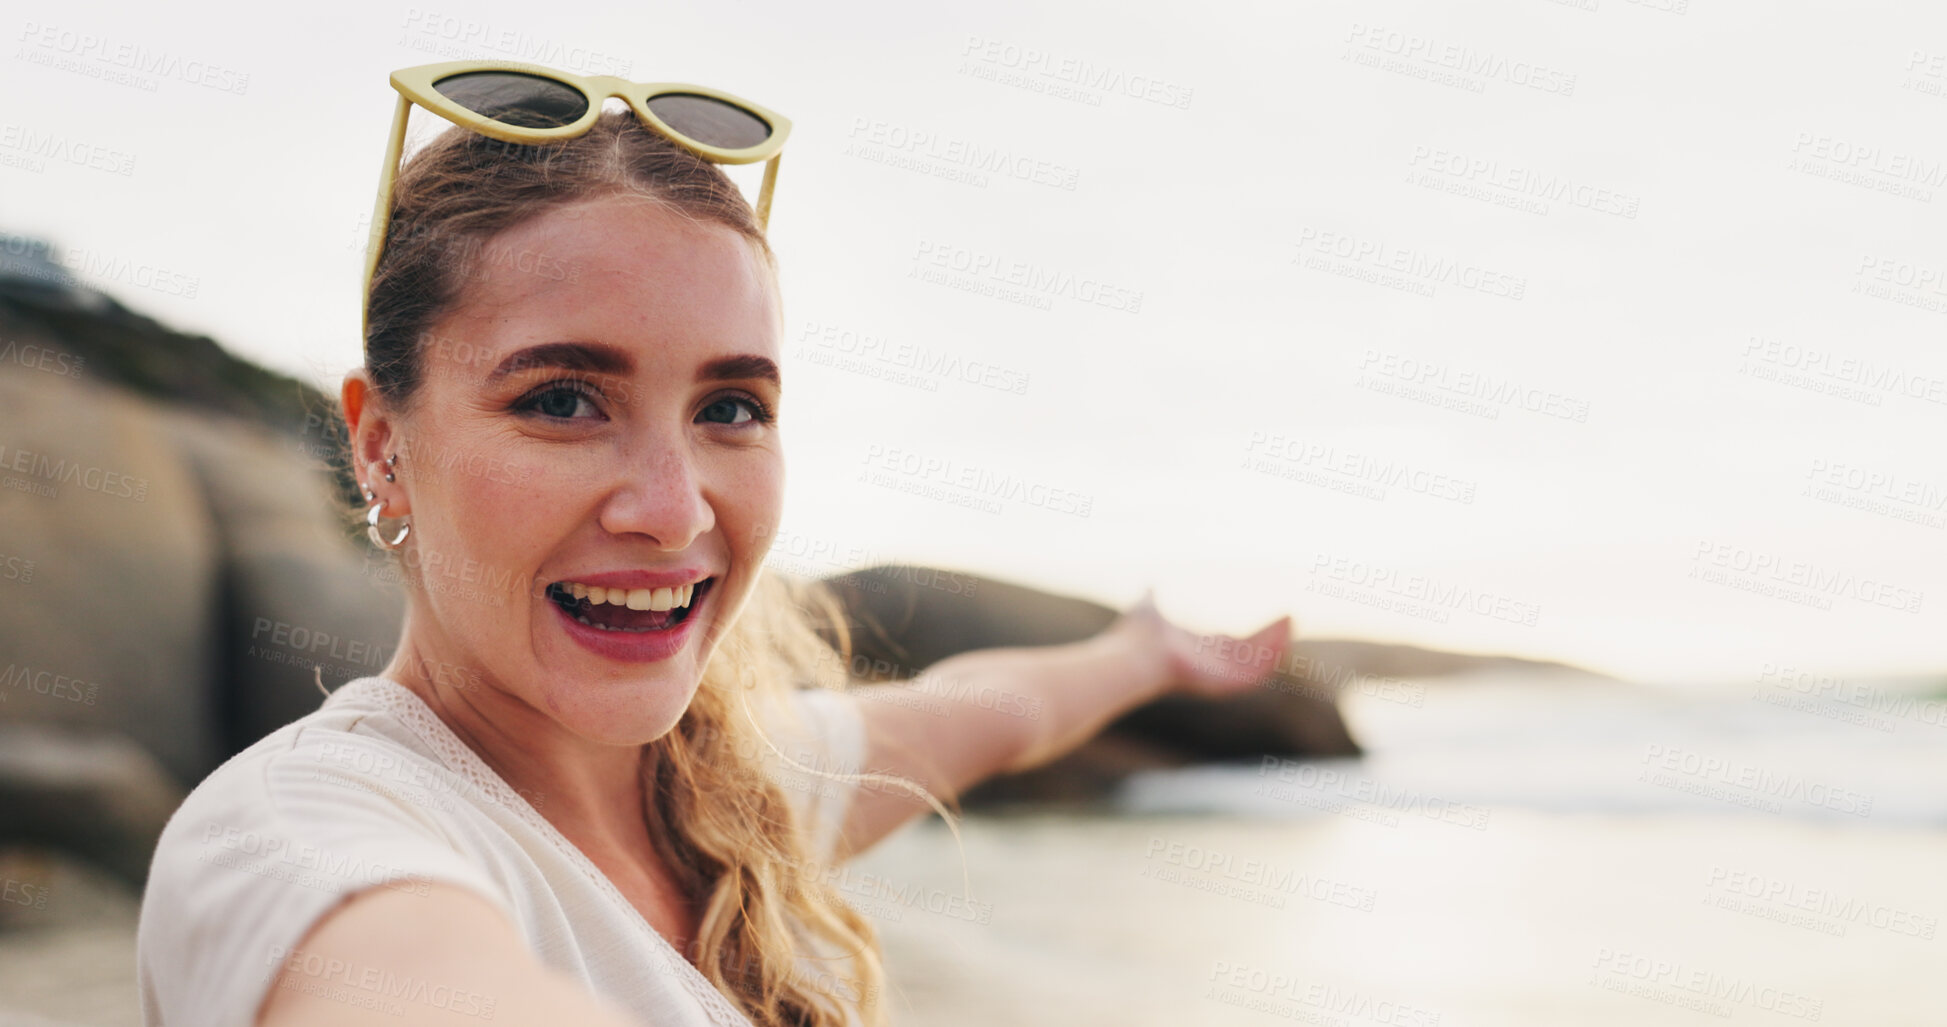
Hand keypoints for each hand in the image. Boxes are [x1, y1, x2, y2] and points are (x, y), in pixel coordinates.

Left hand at [1110, 587, 1292, 699]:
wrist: (1133, 655)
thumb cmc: (1137, 636)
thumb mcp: (1149, 609)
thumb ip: (1152, 599)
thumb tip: (1148, 586)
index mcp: (1197, 652)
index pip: (1231, 646)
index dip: (1250, 634)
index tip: (1267, 618)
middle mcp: (1211, 666)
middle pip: (1250, 654)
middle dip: (1271, 637)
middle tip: (1288, 617)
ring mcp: (1219, 676)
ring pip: (1258, 662)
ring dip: (1277, 642)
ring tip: (1290, 620)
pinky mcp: (1227, 682)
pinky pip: (1257, 669)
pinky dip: (1272, 650)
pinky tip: (1283, 628)